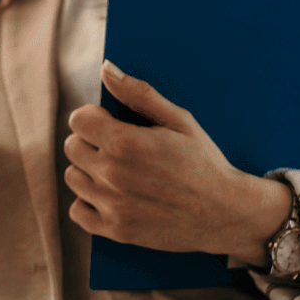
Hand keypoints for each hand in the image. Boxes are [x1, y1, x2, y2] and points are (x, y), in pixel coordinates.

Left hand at [63, 59, 290, 263]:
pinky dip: (88, 203)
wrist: (227, 213)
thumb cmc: (205, 162)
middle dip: (91, 142)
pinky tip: (111, 195)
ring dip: (88, 171)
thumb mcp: (178, 120)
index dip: (94, 117)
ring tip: (117, 171)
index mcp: (124, 144)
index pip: (77, 120)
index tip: (111, 123)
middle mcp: (112, 175)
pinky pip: (77, 211)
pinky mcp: (115, 231)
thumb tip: (106, 69)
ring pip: (72, 177)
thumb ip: (138, 93)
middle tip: (118, 147)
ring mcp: (112, 206)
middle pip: (72, 147)